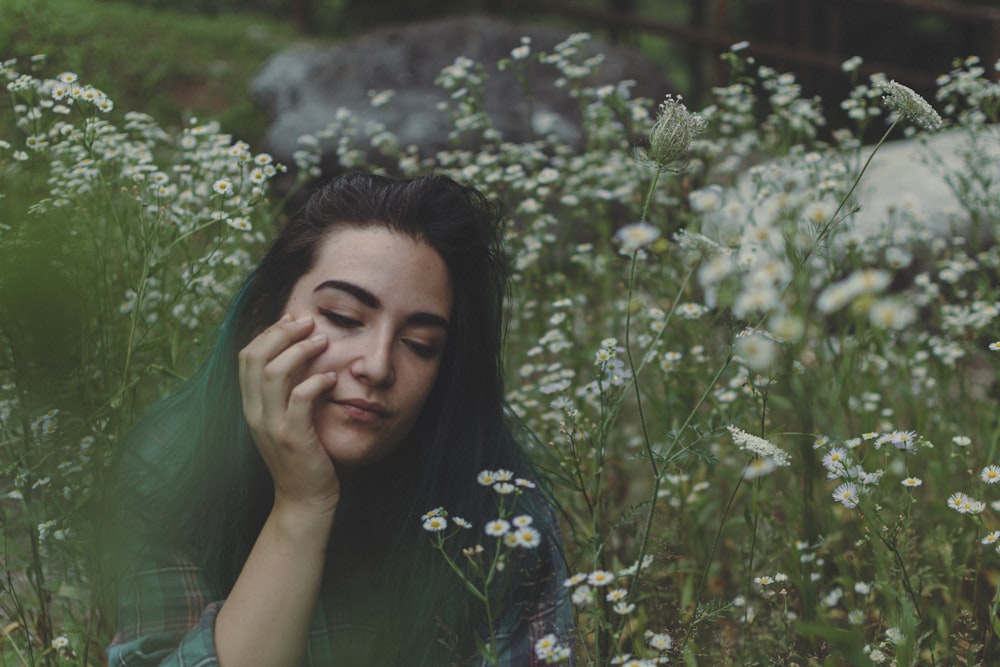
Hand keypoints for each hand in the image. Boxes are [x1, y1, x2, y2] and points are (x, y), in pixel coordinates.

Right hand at [239, 314, 340, 516]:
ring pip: (274, 373)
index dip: (268, 332)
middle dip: (281, 332)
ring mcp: (271, 426)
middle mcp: (254, 413)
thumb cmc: (301, 456)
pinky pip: (300, 399)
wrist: (303, 499)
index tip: (293, 320)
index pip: (246, 356)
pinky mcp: (293, 438)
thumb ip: (284, 392)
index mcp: (250, 406)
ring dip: (300, 350)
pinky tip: (332, 378)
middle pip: (255, 357)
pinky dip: (316, 382)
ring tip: (323, 341)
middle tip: (309, 322)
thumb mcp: (285, 420)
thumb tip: (297, 355)